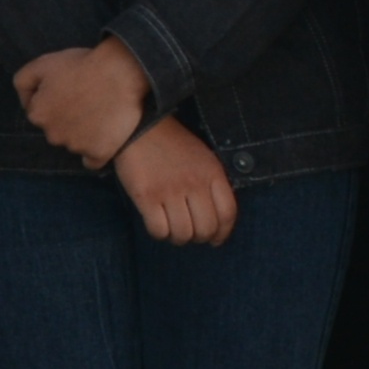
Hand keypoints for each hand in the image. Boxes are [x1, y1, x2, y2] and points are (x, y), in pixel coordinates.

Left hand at [14, 41, 153, 169]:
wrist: (121, 72)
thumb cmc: (83, 65)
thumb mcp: (43, 63)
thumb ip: (23, 82)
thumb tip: (26, 103)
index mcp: (37, 114)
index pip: (41, 114)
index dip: (55, 101)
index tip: (71, 91)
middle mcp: (53, 135)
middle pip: (57, 131)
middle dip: (67, 119)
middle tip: (87, 100)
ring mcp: (76, 146)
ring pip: (74, 144)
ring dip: (83, 133)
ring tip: (101, 112)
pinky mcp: (99, 153)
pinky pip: (92, 161)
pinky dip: (95, 152)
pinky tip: (103, 137)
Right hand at [112, 113, 237, 247]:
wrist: (140, 128)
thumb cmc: (172, 145)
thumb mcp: (202, 158)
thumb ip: (211, 183)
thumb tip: (216, 218)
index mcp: (212, 173)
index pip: (228, 213)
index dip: (223, 233)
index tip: (215, 240)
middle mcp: (194, 184)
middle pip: (206, 228)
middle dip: (199, 238)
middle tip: (190, 233)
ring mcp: (170, 191)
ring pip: (183, 233)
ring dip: (178, 238)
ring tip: (172, 229)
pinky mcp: (146, 196)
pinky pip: (159, 230)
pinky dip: (160, 233)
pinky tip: (157, 223)